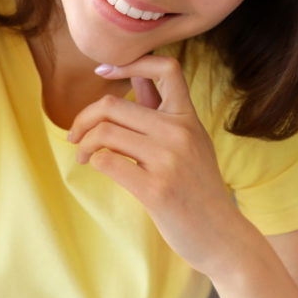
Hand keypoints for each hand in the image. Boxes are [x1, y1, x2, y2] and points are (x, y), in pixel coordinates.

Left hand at [67, 55, 245, 275]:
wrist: (221, 236)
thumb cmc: (198, 187)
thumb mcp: (190, 141)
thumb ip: (162, 109)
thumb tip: (136, 76)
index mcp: (188, 117)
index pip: (165, 67)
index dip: (129, 61)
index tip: (103, 72)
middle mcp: (180, 133)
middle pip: (113, 104)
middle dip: (84, 118)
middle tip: (76, 134)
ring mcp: (168, 160)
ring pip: (105, 132)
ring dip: (84, 143)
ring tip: (82, 154)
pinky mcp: (155, 189)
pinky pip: (107, 162)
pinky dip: (93, 162)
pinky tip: (96, 167)